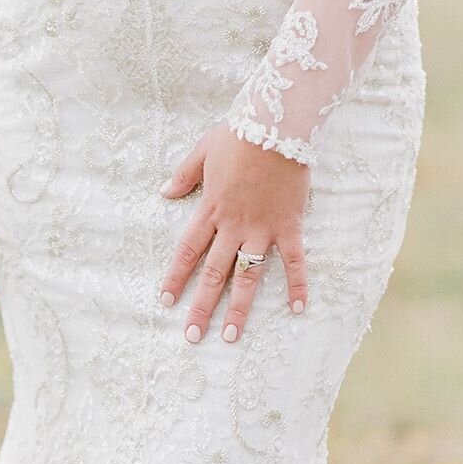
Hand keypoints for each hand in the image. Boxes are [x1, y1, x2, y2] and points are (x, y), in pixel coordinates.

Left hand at [159, 121, 310, 342]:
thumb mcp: (201, 151)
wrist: (276, 127)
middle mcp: (234, 226)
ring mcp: (262, 229)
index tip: (166, 301)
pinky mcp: (289, 226)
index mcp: (211, 210)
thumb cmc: (238, 135)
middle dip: (201, 307)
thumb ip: (183, 175)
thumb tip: (164, 192)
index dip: (175, 277)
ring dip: (239, 307)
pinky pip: (295, 260)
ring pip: (248, 275)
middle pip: (213, 273)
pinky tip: (297, 308)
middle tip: (192, 336)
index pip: (188, 251)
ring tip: (231, 336)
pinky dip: (297, 284)